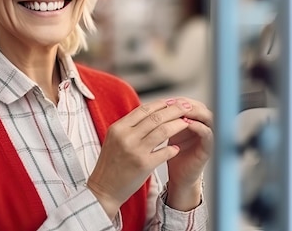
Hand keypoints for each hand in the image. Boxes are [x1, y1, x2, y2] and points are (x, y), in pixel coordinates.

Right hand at [86, 98, 195, 218]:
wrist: (104, 188)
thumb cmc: (111, 164)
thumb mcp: (115, 139)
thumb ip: (130, 126)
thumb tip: (152, 112)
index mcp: (118, 128)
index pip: (143, 109)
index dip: (161, 104)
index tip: (173, 102)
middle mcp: (126, 136)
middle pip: (156, 117)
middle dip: (174, 110)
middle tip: (187, 107)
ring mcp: (135, 150)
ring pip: (163, 131)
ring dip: (178, 125)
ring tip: (187, 123)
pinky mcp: (144, 165)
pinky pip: (164, 152)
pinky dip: (172, 148)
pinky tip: (176, 148)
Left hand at [166, 98, 212, 210]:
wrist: (178, 177)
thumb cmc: (169, 155)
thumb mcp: (163, 135)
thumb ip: (161, 121)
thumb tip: (150, 104)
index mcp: (191, 121)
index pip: (189, 103)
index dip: (178, 100)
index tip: (167, 100)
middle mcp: (201, 126)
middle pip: (200, 107)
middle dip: (187, 104)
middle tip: (175, 103)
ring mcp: (207, 136)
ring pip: (207, 117)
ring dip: (195, 112)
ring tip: (182, 111)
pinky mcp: (208, 148)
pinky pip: (208, 133)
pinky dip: (199, 127)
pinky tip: (187, 123)